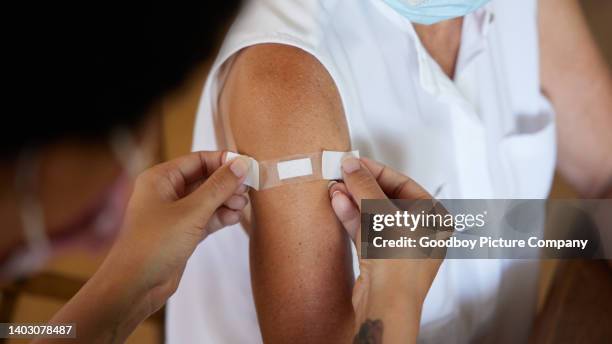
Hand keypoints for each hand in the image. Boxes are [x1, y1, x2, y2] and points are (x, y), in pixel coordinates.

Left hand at [37, 151, 251, 343]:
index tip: (247, 167)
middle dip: (227, 184)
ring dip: (226, 201)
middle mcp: (167, 192)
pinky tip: (233, 218)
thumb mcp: (192, 212)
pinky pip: (206, 217)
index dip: (223, 162)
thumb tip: (241, 164)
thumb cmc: (154, 244)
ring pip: (208, 199)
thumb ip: (218, 187)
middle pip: (205, 179)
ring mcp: (175, 213)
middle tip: (246, 191)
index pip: (198, 160)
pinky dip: (220, 216)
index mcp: (161, 178)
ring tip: (240, 208)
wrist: (135, 286)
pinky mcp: (182, 232)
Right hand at [328, 156, 442, 343]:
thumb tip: (351, 165)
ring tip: (334, 187)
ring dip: (352, 200)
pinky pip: (364, 229)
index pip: (402, 184)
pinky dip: (351, 216)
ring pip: (372, 213)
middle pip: (385, 198)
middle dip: (360, 186)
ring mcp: (398, 245)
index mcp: (433, 218)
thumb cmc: (399, 265)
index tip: (354, 162)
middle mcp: (419, 231)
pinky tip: (336, 203)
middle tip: (340, 173)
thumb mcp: (382, 215)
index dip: (376, 171)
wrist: (386, 306)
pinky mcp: (380, 258)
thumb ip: (364, 187)